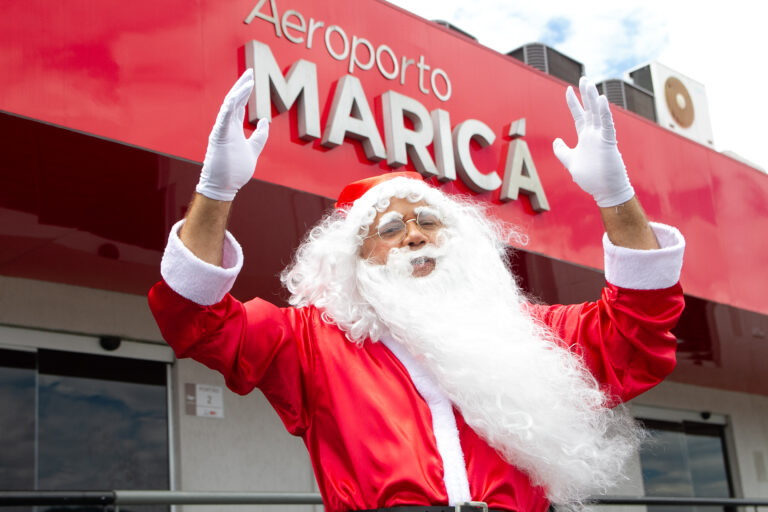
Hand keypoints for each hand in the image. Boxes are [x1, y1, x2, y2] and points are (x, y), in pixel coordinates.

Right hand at [196, 69, 269, 200]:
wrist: (224, 186)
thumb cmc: (235, 170)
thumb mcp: (253, 149)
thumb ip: (260, 135)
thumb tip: (265, 120)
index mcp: (233, 128)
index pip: (239, 104)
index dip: (245, 91)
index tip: (251, 78)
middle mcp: (226, 126)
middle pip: (234, 100)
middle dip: (242, 85)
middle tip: (250, 71)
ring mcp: (222, 130)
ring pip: (229, 106)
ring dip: (238, 92)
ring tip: (248, 80)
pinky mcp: (219, 137)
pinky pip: (223, 118)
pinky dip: (229, 106)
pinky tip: (236, 96)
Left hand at [552, 77, 633, 206]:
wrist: (604, 190)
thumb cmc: (590, 177)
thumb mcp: (570, 161)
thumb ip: (562, 151)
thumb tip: (556, 140)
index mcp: (585, 137)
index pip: (579, 115)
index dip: (573, 103)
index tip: (567, 90)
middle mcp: (594, 134)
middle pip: (589, 110)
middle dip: (586, 94)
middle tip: (583, 78)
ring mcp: (601, 137)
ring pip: (598, 114)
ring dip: (594, 99)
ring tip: (590, 84)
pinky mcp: (608, 143)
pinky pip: (607, 125)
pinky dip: (604, 113)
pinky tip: (601, 100)